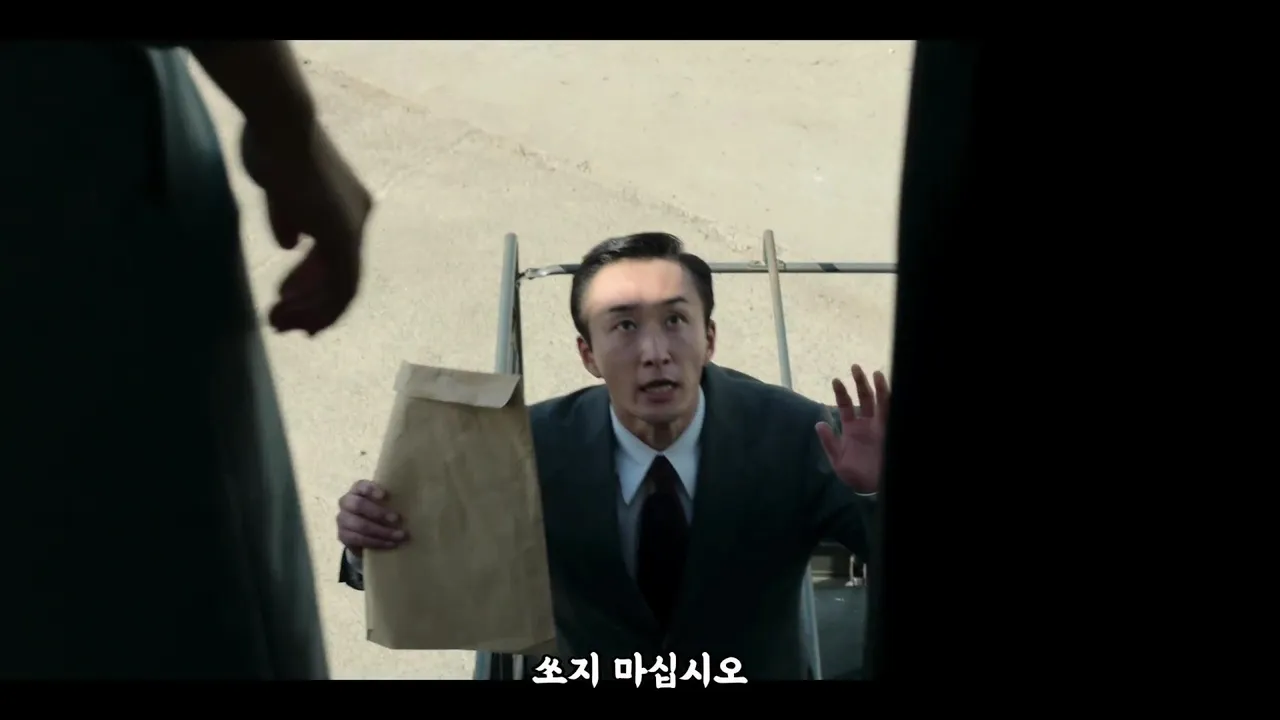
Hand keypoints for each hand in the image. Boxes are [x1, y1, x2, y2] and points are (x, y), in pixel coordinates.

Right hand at [241, 120, 372, 336]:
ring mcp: (353, 227)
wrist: (280, 127)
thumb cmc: (272, 148)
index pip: (335, 257)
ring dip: (309, 310)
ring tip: (278, 323)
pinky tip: (290, 312)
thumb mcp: (279, 191)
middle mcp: (357, 218)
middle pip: (340, 276)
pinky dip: (316, 303)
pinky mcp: (343, 235)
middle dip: (311, 305)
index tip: (288, 301)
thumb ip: (288, 218)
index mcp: (346, 207)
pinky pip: (339, 284)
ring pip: (340, 287)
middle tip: (283, 324)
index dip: (313, 285)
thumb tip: (290, 244)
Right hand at [336, 479, 407, 556]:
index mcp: (357, 490)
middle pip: (359, 505)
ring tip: (400, 535)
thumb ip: (392, 500)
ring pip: (360, 525)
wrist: (361, 533)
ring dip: (382, 531)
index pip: (361, 486)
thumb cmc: (379, 512)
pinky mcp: (343, 535)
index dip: (371, 490)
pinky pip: (359, 539)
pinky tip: (391, 544)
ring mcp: (342, 519)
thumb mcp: (384, 503)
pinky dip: (377, 542)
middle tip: (397, 519)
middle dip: (379, 513)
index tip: (385, 495)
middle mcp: (346, 502)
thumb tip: (418, 500)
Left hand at [815, 364, 889, 493]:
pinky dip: (891, 400)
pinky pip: (891, 413)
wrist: (872, 488)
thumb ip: (829, 442)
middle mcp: (866, 424)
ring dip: (877, 388)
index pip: (846, 405)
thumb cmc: (854, 475)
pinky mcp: (890, 432)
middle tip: (855, 367)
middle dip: (860, 383)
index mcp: (852, 428)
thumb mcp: (837, 460)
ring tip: (874, 373)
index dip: (841, 393)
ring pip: (879, 402)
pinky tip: (889, 388)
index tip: (836, 380)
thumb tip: (819, 424)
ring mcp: (879, 427)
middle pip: (864, 399)